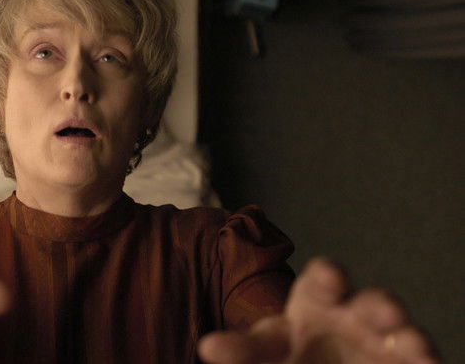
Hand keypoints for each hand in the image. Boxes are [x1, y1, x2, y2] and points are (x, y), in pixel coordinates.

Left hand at [198, 258, 438, 363]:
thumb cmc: (290, 351)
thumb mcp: (265, 350)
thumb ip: (242, 350)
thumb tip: (208, 347)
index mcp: (318, 300)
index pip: (323, 282)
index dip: (328, 278)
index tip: (330, 277)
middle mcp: (356, 314)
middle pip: (371, 303)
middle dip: (379, 305)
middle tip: (385, 311)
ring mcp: (384, 340)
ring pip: (402, 333)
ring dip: (408, 336)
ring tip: (411, 344)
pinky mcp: (403, 362)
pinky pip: (420, 359)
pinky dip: (424, 360)